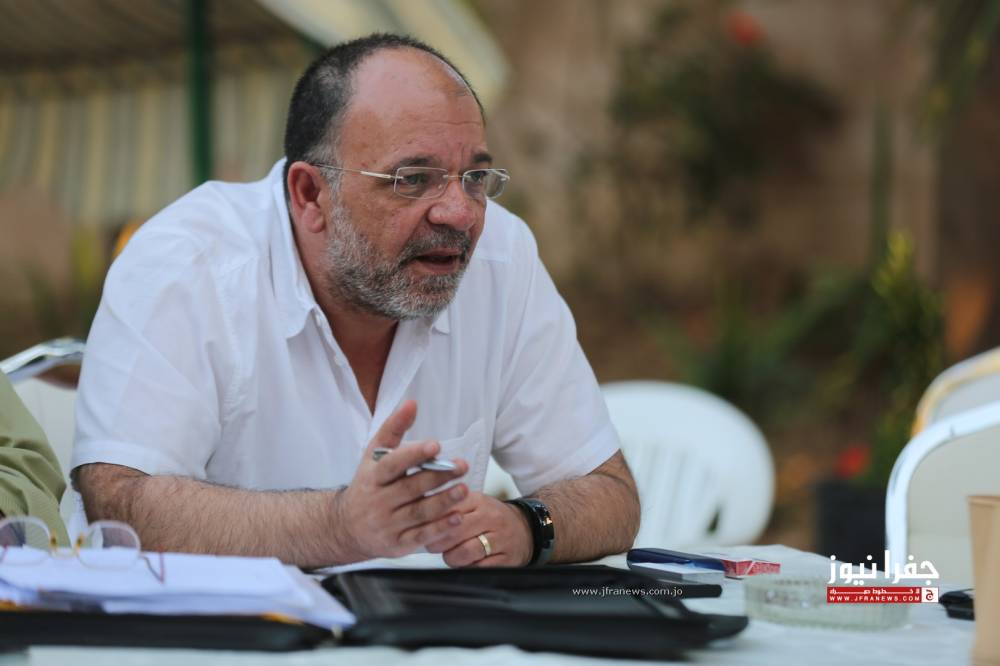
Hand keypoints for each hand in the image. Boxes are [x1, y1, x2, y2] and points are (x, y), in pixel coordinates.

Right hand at [334, 400, 469, 560]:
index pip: (392, 464)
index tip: (435, 446)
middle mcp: (377, 501)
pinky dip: (440, 528)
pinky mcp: (397, 544)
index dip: (413, 455)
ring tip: (464, 489)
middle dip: (438, 477)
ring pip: (418, 513)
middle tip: (462, 466)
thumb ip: (394, 429)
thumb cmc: (367, 485)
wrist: (345, 527)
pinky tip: (457, 518)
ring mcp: (387, 525)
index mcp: (372, 477)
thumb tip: (411, 403)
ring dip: (443, 501)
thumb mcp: (374, 455)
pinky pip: (420, 537)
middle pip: (410, 488)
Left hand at [425, 491, 533, 566]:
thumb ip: (449, 506)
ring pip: (466, 552)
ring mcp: (500, 539)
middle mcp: (491, 518)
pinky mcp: (507, 559)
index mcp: (479, 501)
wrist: (525, 528)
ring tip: (450, 555)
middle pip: (455, 531)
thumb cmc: (491, 518)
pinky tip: (467, 563)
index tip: (422, 527)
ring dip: (452, 557)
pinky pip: (480, 568)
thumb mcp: (473, 503)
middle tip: (432, 545)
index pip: (450, 508)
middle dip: (438, 542)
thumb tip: (419, 511)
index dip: (431, 520)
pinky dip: (469, 568)